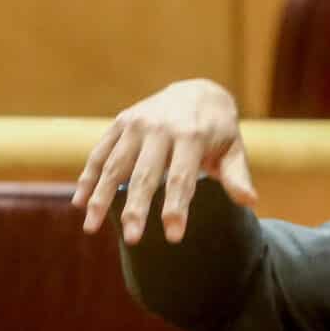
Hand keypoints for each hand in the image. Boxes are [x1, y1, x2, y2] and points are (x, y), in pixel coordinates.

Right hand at [73, 79, 257, 243]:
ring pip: (115, 165)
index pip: (182, 178)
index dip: (177, 208)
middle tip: (133, 239)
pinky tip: (80, 203)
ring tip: (91, 227)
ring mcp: (137, 124)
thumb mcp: (233, 149)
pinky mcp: (121, 123)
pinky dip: (88, 177)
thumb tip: (249, 201)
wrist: (197, 91)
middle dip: (137, 209)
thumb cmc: (218, 131)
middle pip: (145, 175)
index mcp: (191, 135)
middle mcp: (160, 127)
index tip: (173, 237)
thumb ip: (236, 175)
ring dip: (101, 197)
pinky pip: (100, 153)